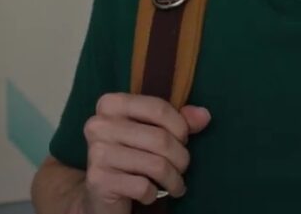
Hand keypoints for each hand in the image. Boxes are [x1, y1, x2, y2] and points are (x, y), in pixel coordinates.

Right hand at [80, 93, 210, 213]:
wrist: (100, 193)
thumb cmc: (131, 156)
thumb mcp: (152, 133)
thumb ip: (178, 121)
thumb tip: (204, 115)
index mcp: (110, 105)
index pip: (158, 108)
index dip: (180, 127)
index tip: (183, 140)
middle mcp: (98, 124)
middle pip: (160, 139)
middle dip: (180, 158)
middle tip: (182, 168)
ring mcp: (96, 152)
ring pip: (156, 165)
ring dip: (173, 180)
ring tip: (175, 185)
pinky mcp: (98, 180)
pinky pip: (143, 187)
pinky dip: (153, 194)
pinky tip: (151, 194)